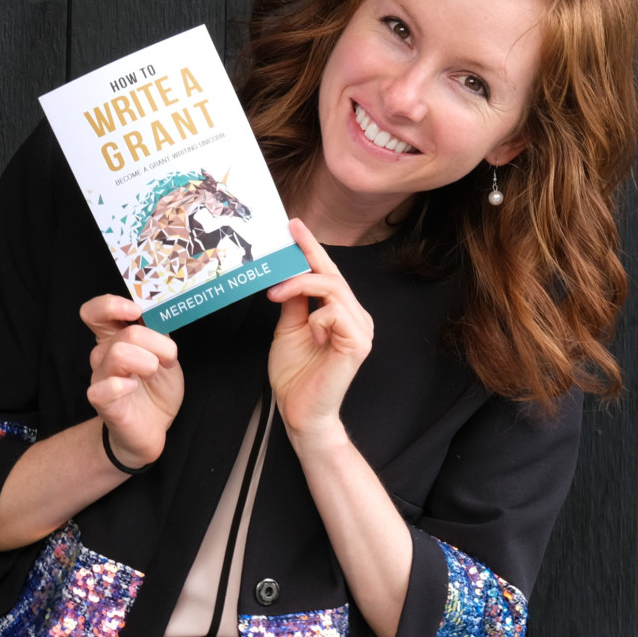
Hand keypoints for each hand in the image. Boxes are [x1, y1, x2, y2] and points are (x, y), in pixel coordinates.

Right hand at [79, 295, 183, 467]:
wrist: (153, 427)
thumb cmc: (155, 389)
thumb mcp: (164, 353)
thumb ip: (158, 331)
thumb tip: (157, 308)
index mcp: (114, 338)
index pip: (95, 311)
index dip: (113, 305)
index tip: (138, 312)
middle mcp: (103, 355)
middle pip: (124, 334)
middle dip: (157, 344)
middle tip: (168, 358)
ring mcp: (101, 378)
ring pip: (118, 354)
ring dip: (147, 363)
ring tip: (153, 374)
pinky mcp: (102, 402)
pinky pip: (104, 388)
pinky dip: (123, 386)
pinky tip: (134, 387)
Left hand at [266, 219, 372, 450]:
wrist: (300, 412)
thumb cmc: (296, 376)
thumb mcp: (288, 328)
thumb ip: (294, 302)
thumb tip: (288, 275)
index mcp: (342, 312)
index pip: (327, 272)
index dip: (311, 247)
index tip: (293, 224)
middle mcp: (356, 317)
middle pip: (332, 275)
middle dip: (303, 259)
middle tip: (278, 251)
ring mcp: (361, 330)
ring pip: (333, 288)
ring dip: (301, 287)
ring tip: (277, 296)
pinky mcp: (358, 344)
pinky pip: (334, 313)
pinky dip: (316, 319)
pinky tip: (310, 335)